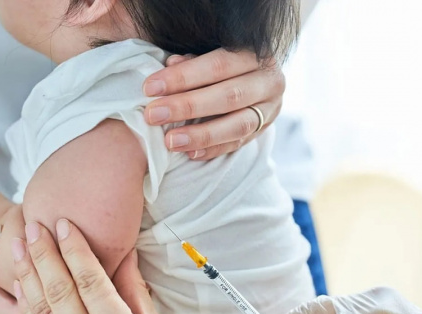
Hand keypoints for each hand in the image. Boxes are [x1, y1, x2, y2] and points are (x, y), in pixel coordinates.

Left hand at [12, 220, 198, 313]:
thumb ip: (135, 292)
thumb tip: (125, 253)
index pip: (89, 281)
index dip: (74, 249)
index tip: (63, 223)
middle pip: (59, 291)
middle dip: (43, 254)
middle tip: (32, 225)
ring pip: (41, 311)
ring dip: (27, 275)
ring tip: (18, 246)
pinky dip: (27, 306)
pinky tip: (22, 284)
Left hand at [144, 49, 283, 159]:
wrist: (252, 76)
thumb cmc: (221, 60)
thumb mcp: (209, 51)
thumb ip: (192, 59)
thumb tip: (171, 63)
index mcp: (255, 53)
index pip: (217, 65)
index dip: (183, 77)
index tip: (150, 88)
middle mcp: (269, 80)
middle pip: (228, 96)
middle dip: (187, 106)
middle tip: (153, 115)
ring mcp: (270, 108)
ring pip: (238, 125)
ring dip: (201, 135)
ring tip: (171, 141)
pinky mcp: (264, 129)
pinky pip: (239, 144)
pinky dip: (213, 149)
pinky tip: (190, 153)